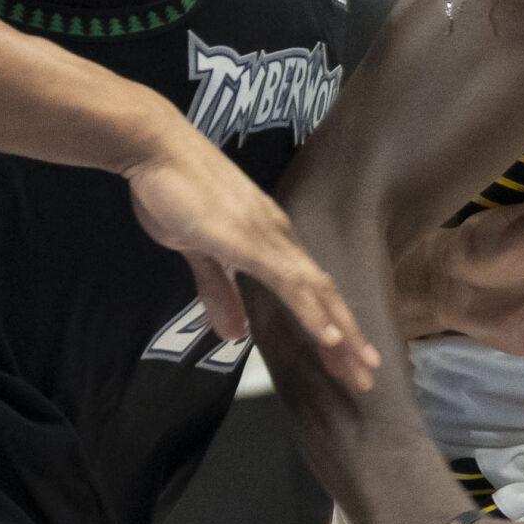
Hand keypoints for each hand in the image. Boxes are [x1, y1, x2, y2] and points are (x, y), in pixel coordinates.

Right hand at [123, 127, 373, 390]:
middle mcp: (279, 238)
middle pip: (324, 295)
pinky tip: (329, 335)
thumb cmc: (175, 190)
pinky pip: (288, 281)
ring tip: (360, 366)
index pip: (311, 291)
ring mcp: (267, 238)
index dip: (333, 326)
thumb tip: (234, 336)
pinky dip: (311, 310)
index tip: (349, 362)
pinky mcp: (248, 240)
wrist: (155, 146)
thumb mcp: (197, 250)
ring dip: (340, 331)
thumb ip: (218, 290)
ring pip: (315, 292)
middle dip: (349, 338)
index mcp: (270, 241)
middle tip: (368, 377)